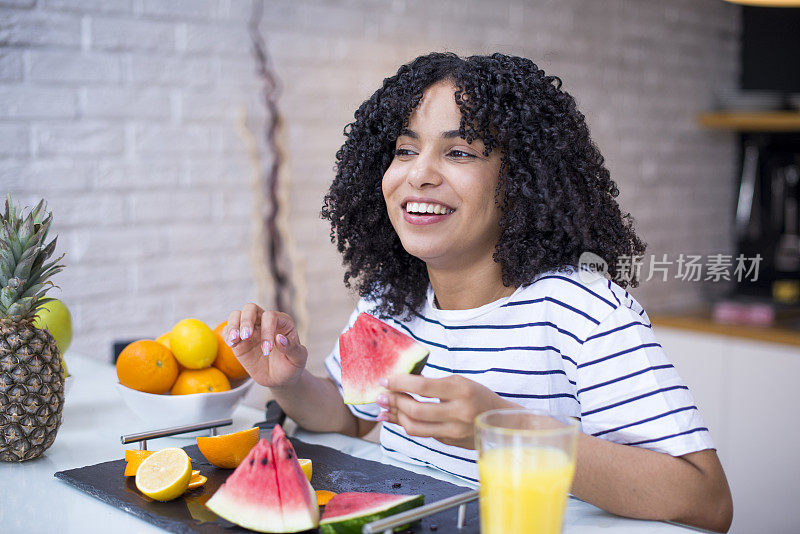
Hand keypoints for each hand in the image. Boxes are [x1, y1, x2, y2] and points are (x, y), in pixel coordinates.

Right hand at [222, 304, 307, 387]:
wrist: (280, 378)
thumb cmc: (291, 366)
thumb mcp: (298, 359)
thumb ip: (291, 348)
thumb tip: (278, 338)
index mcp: (282, 322)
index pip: (270, 316)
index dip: (267, 330)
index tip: (267, 349)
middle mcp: (265, 322)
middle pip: (251, 308)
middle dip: (247, 320)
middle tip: (247, 336)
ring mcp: (251, 330)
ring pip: (236, 315)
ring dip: (233, 325)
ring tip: (235, 340)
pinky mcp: (239, 341)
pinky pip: (228, 331)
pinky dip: (227, 335)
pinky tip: (232, 344)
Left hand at [376, 374, 516, 448]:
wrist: (501, 421)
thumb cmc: (478, 397)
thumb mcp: (460, 383)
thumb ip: (433, 384)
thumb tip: (400, 382)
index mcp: (462, 390)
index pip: (423, 386)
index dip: (400, 383)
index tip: (385, 380)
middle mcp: (459, 412)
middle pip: (415, 410)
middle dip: (394, 401)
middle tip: (381, 395)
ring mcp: (454, 430)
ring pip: (415, 427)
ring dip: (396, 416)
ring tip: (385, 407)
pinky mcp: (449, 442)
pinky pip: (422, 434)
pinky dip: (406, 424)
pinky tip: (396, 417)